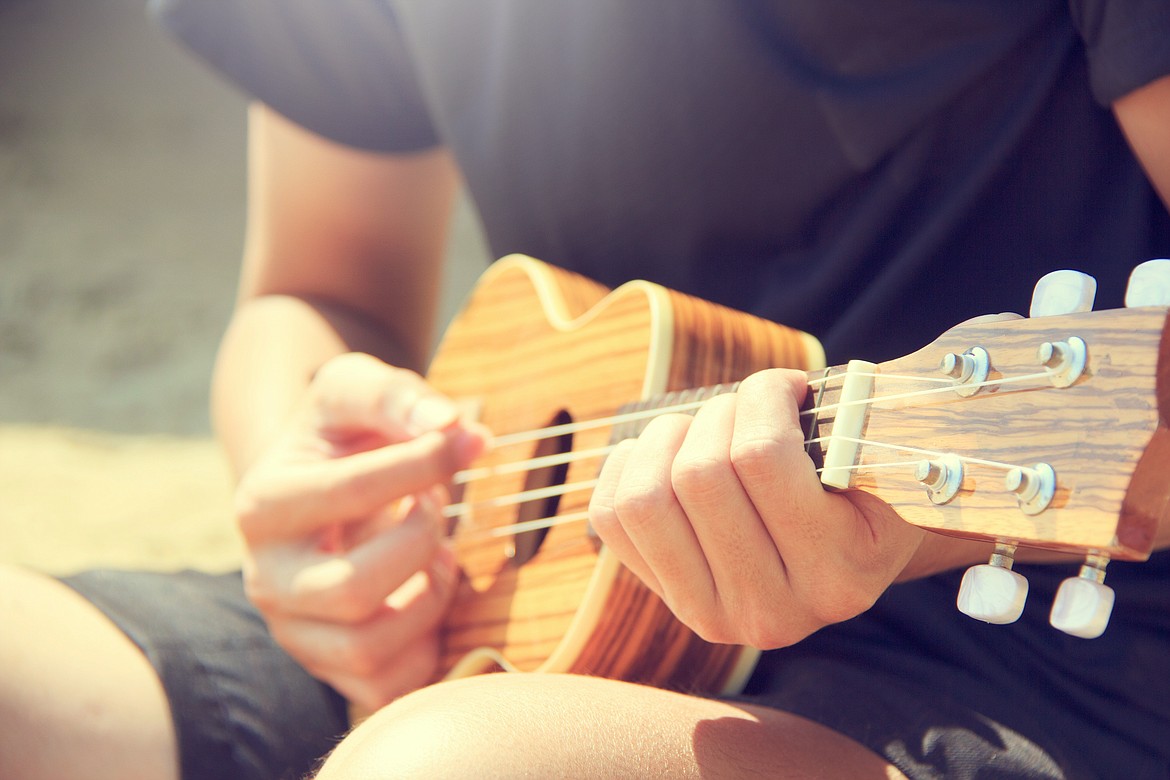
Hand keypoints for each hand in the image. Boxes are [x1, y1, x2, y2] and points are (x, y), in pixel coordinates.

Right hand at [234, 353, 488, 713]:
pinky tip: (428, 594)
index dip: (423, 464)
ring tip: (439, 554)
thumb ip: (397, 396)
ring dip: (429, 597)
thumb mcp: (357, 391)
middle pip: (352, 590)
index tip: (467, 441)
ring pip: (368, 648)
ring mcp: (295, 631)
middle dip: (420, 543)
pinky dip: (426, 645)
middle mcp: (265, 578)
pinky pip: (387, 687)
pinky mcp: (330, 668)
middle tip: (437, 509)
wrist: (322, 481)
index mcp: (262, 504)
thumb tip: (451, 425)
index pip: (348, 493)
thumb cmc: (345, 435)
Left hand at [589, 368, 922, 648]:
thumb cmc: (866, 486)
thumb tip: (782, 385)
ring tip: (702, 426)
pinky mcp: (670, 602)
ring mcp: (715, 615)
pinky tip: (666, 452)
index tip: (786, 384)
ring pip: (646, 498)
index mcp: (841, 575)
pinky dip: (627, 465)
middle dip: (719, 412)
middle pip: (700, 474)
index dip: (763, 395)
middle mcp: (777, 613)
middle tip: (746, 405)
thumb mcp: (882, 459)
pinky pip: (611, 517)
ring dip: (667, 438)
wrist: (852, 553)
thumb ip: (853, 424)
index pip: (763, 457)